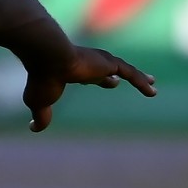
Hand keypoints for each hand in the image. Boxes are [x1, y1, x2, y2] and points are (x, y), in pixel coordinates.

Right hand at [22, 46, 155, 131]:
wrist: (48, 58)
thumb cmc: (42, 79)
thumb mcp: (39, 102)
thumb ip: (41, 116)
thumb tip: (33, 129)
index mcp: (74, 70)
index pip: (91, 75)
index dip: (99, 80)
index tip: (108, 82)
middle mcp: (89, 63)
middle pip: (108, 70)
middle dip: (114, 75)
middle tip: (120, 80)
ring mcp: (101, 62)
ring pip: (125, 70)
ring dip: (138, 78)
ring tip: (152, 83)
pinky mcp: (110, 64)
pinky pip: (132, 74)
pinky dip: (142, 82)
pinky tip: (153, 92)